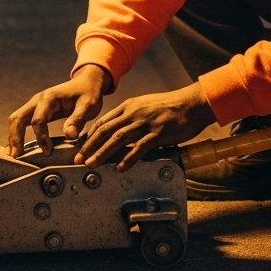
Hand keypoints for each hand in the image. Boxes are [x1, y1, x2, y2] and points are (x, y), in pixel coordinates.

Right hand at [7, 64, 107, 155]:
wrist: (86, 83)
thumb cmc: (88, 94)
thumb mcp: (88, 106)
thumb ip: (78, 120)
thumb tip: (70, 135)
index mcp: (49, 98)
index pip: (38, 120)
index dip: (41, 138)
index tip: (48, 151)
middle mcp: (38, 100)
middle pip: (18, 118)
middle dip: (16, 137)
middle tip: (17, 156)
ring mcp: (35, 104)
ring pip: (16, 119)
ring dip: (13, 136)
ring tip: (14, 154)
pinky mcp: (36, 110)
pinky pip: (21, 121)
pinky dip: (16, 133)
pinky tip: (16, 147)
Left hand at [75, 82, 214, 170]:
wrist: (192, 103)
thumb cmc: (171, 106)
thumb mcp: (146, 105)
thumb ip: (131, 116)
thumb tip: (119, 130)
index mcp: (130, 106)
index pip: (104, 121)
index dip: (90, 135)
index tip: (81, 147)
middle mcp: (134, 113)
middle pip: (106, 130)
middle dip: (89, 146)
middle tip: (78, 159)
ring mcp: (146, 123)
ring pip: (118, 139)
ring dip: (102, 152)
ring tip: (91, 164)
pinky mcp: (158, 133)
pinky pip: (139, 147)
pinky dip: (128, 158)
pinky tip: (120, 167)